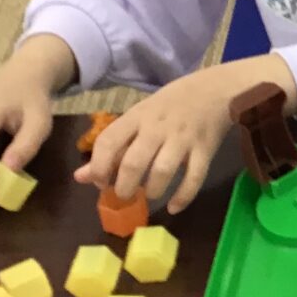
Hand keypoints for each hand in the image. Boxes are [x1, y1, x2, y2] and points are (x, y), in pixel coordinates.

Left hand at [75, 55, 296, 215]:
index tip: (101, 181)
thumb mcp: (139, 118)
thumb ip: (113, 147)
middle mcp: (158, 128)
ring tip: (150, 195)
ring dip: (153, 190)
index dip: (99, 166)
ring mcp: (183, 139)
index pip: (109, 141)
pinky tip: (174, 207)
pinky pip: (194, 177)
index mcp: (138, 117)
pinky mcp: (205, 149)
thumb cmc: (171, 105)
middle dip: (124, 186)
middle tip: (124, 195)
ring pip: (163, 170)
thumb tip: (81, 177)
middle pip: (134, 162)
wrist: (216, 89)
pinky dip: (183, 197)